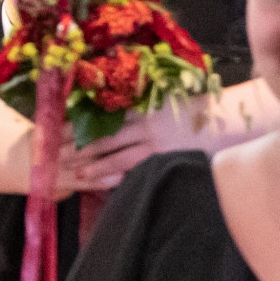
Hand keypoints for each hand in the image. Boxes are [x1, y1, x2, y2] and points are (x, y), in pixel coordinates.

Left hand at [60, 99, 211, 191]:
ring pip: (112, 154)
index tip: (55, 129)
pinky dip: (113, 174)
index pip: (102, 115)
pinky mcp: (162, 156)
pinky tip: (99, 181)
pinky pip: (132, 167)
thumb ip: (144, 105)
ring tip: (69, 172)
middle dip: (75, 145)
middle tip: (51, 154)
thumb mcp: (168, 99)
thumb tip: (116, 112)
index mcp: (142, 105)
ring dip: (89, 163)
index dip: (78, 123)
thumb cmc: (199, 108)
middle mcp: (143, 122)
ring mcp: (153, 141)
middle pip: (101, 135)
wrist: (228, 119)